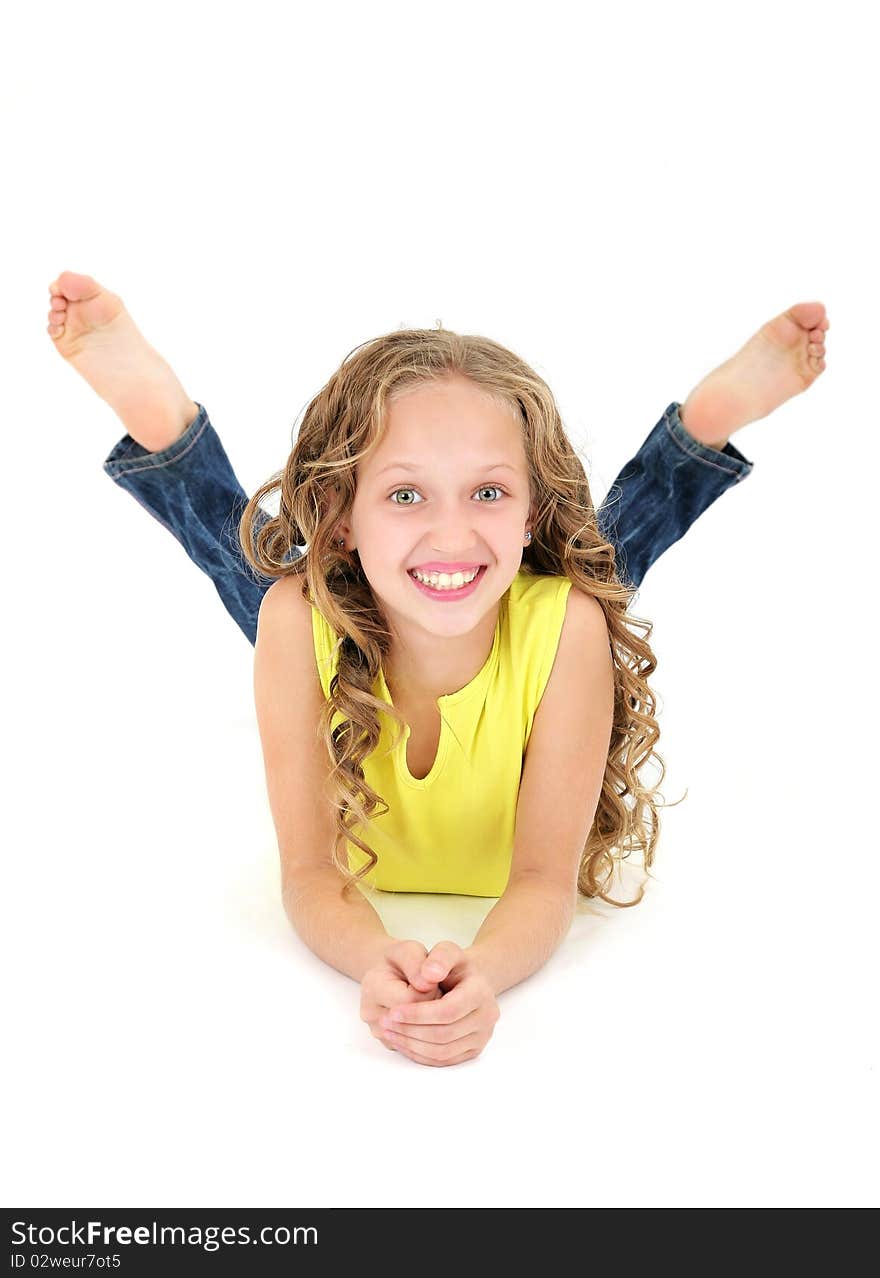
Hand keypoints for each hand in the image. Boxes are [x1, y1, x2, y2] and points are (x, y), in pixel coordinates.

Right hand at [360, 940, 444, 1051]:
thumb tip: (428, 981)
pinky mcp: (390, 1044)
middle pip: (414, 1021)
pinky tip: (424, 1016)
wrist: (389, 974)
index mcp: (372, 986)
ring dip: (431, 1021)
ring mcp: (378, 1032)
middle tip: (435, 991)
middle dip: (432, 1007)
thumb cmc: (401, 962)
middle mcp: (370, 1014)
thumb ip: (418, 963)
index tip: (433, 981)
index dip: (431, 990)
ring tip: (429, 1002)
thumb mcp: (410, 950)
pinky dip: (426, 1032)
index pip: (412, 999)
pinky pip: (417, 1046)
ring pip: (417, 1037)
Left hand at [378, 941, 499, 1066]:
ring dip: (412, 1045)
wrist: (467, 981)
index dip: (418, 1014)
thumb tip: (429, 975)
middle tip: (385, 1023)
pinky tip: (402, 1042)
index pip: (447, 1011)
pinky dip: (419, 1054)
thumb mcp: (446, 951)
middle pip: (444, 1034)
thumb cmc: (453, 966)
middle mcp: (487, 1017)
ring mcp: (482, 1037)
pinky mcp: (473, 1051)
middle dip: (411, 1031)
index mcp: (481, 991)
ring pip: (442, 1051)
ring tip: (390, 1032)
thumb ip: (439, 957)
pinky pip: (444, 1060)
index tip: (392, 1011)